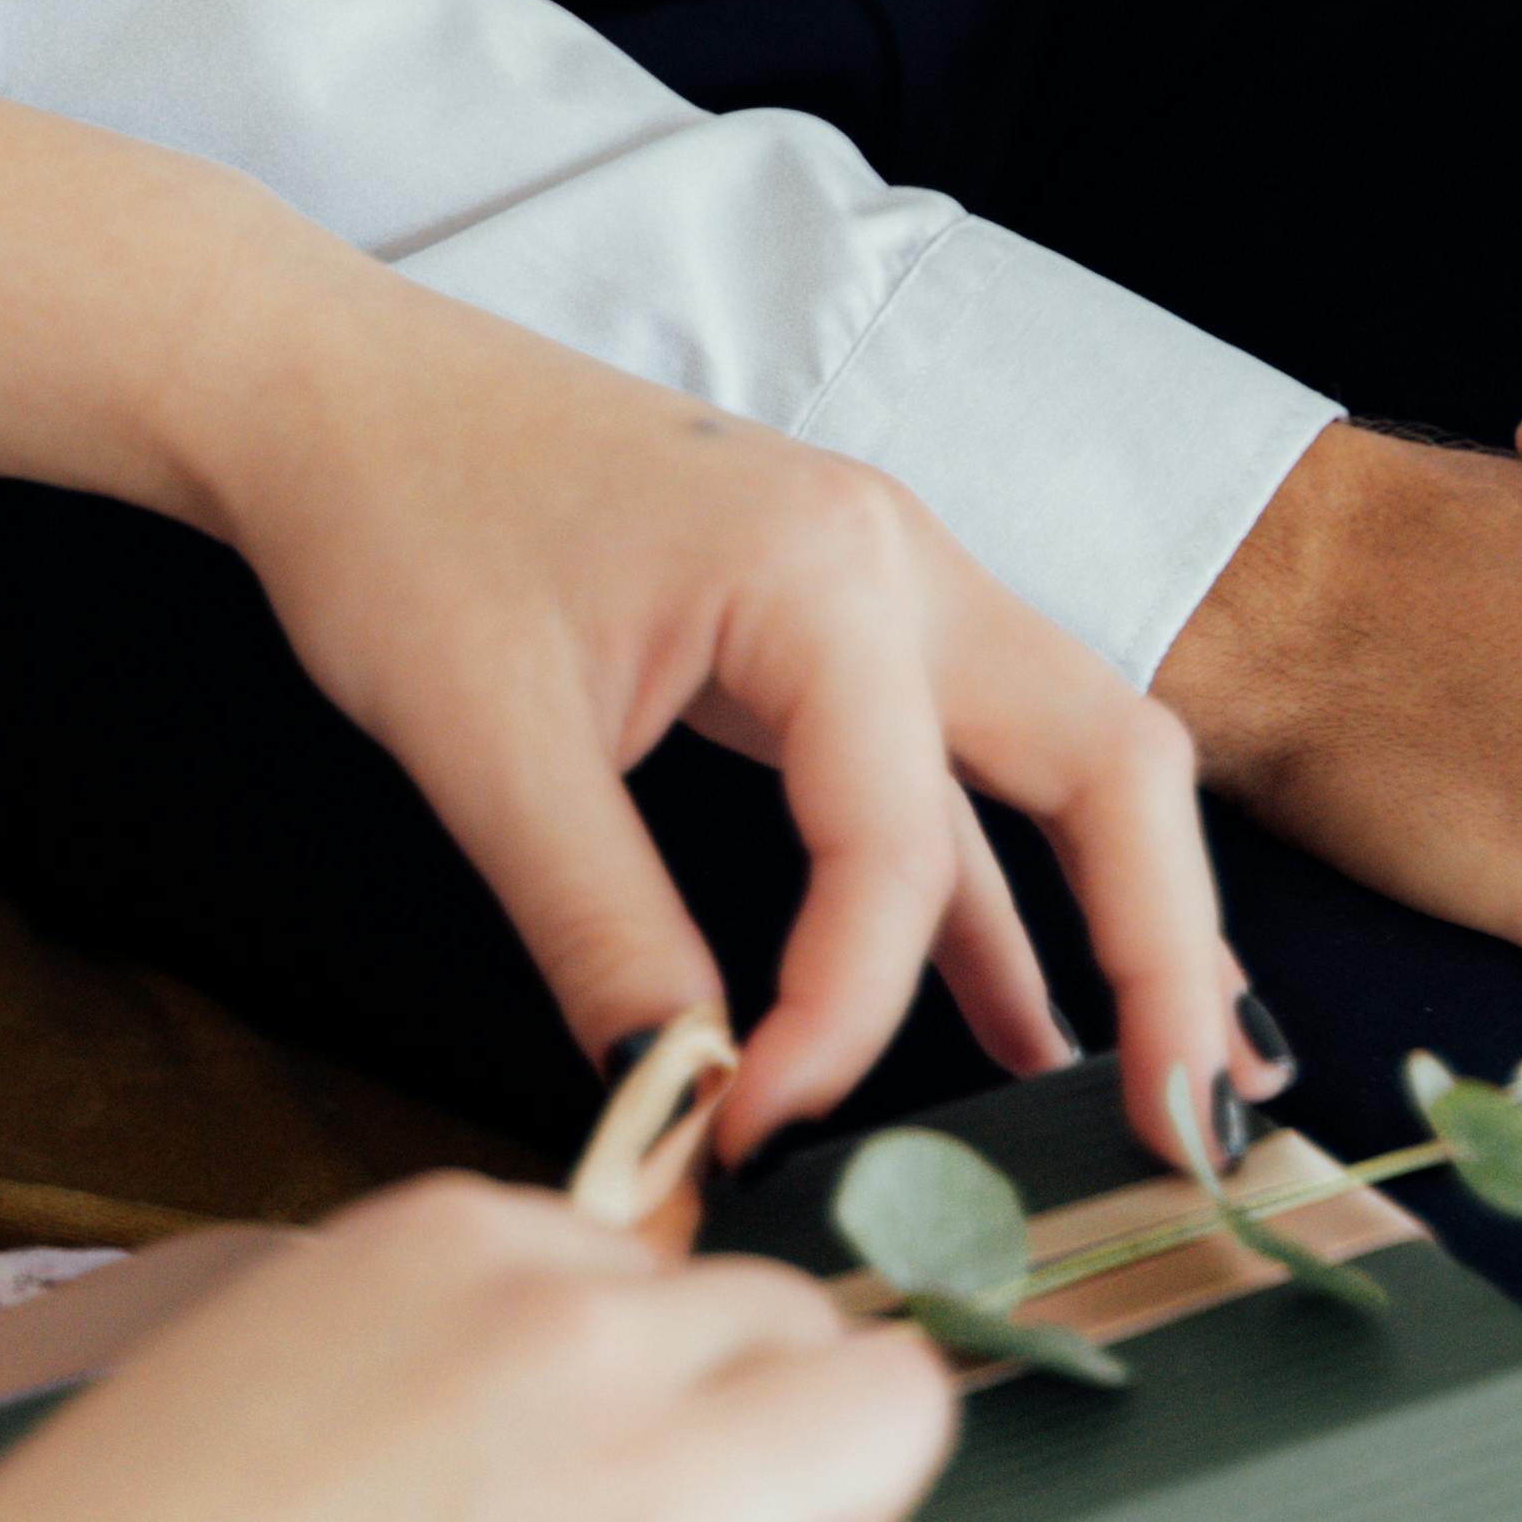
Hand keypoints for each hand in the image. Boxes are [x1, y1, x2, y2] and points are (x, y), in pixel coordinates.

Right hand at [0, 1179, 958, 1521]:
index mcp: (456, 1242)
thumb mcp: (272, 1376)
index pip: (653, 1269)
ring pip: (889, 1432)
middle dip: (789, 1431)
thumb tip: (558, 1416)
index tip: (596, 1483)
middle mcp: (570, 1333)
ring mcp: (642, 1498)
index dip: (645, 1397)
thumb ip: (444, 1364)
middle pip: (808, 1318)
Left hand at [208, 273, 1265, 1164]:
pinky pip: (948, 774)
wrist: (331, 387)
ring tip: (1162, 1101)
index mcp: (824, 570)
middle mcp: (892, 559)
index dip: (849, 1015)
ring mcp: (873, 587)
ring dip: (1116, 918)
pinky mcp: (823, 630)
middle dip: (1164, 947)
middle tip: (1190, 1134)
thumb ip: (605, 940)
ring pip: (1056, 758)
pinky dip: (998, 893)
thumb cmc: (402, 519)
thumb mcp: (489, 748)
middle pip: (1106, 761)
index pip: (900, 849)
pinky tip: (1024, 1019)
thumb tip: (683, 1118)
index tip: (755, 1122)